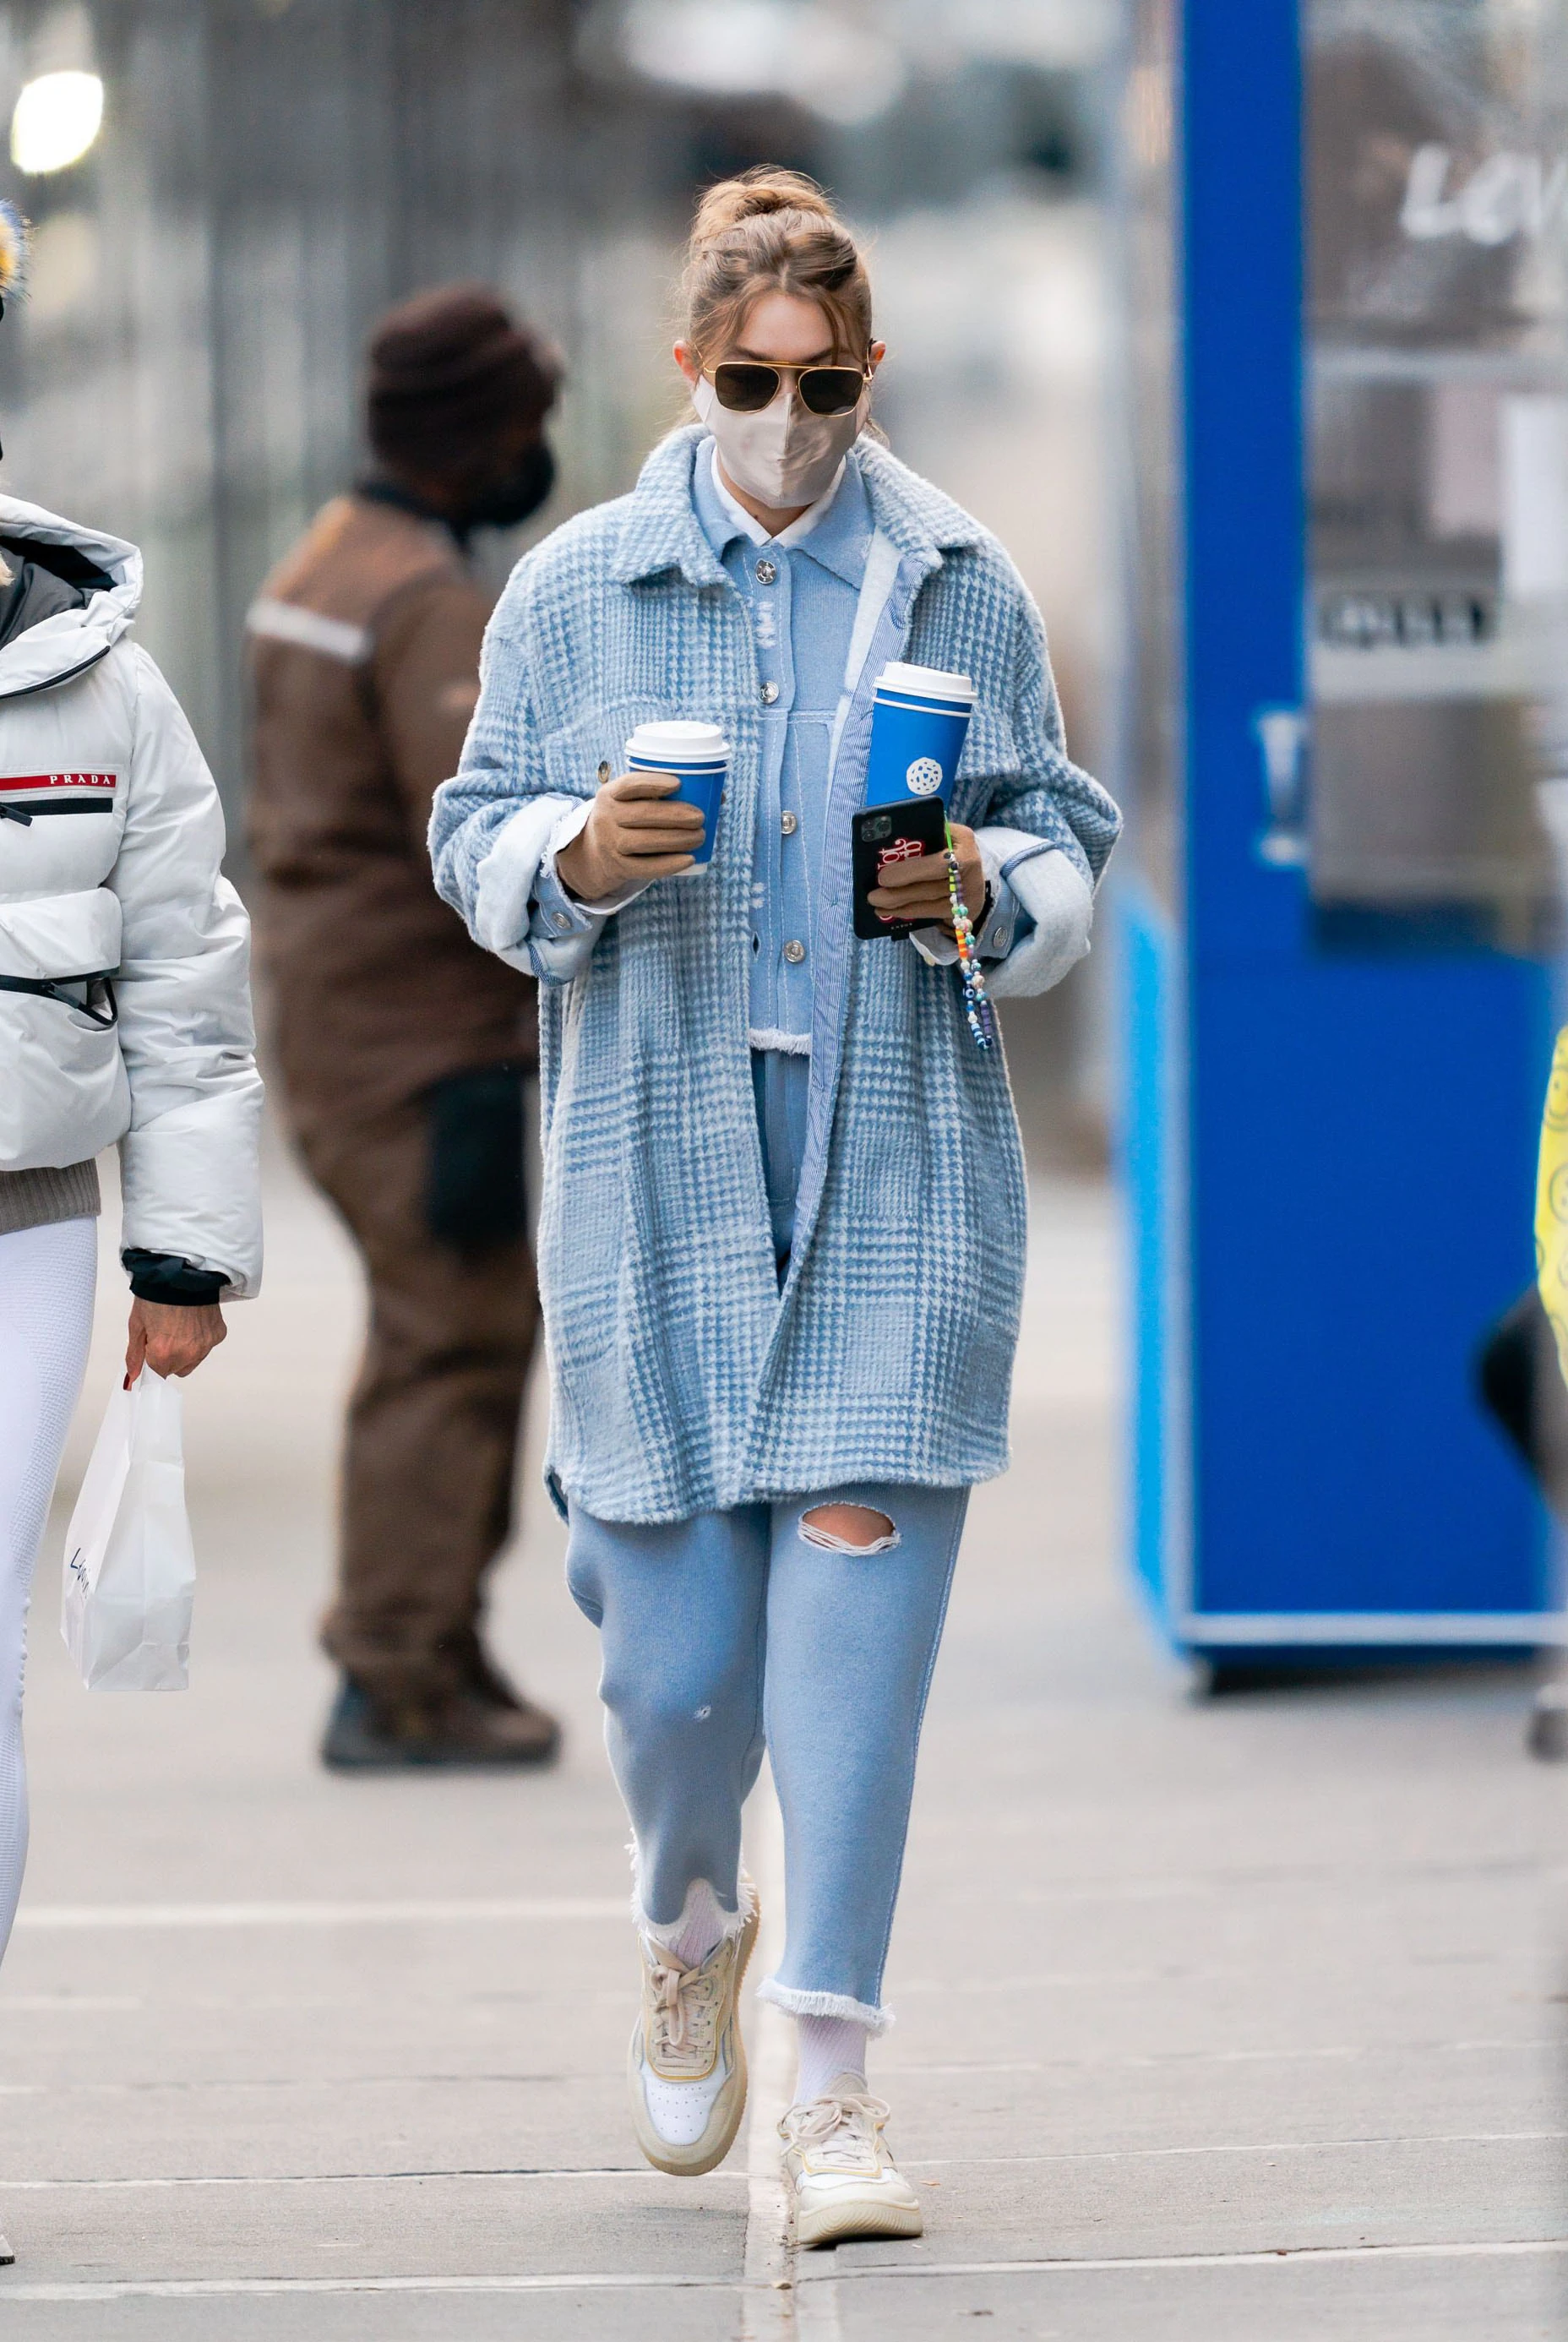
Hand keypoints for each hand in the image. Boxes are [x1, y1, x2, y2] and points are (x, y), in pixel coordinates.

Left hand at [125, 1300, 225, 1382]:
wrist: (181, 1271)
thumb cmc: (156, 1293)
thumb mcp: (137, 1324)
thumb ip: (135, 1355)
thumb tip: (133, 1376)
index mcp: (163, 1353)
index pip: (157, 1375)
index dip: (152, 1361)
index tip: (151, 1350)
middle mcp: (187, 1353)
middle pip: (176, 1370)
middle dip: (168, 1358)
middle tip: (164, 1334)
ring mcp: (206, 1345)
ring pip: (193, 1360)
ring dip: (185, 1350)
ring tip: (179, 1325)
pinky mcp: (218, 1334)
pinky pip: (206, 1346)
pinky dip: (200, 1338)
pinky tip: (193, 1320)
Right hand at [556, 771, 704, 901]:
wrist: (592, 854)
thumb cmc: (624, 820)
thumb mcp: (629, 802)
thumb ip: (661, 795)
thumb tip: (718, 796)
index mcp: (609, 794)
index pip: (630, 785)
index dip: (654, 782)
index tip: (678, 784)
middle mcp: (606, 817)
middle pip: (644, 814)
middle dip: (676, 815)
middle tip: (701, 818)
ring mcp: (610, 844)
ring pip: (647, 841)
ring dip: (678, 839)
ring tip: (700, 836)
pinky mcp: (618, 867)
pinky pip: (646, 867)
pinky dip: (669, 864)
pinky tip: (688, 859)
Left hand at [866, 820, 985, 933]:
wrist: (973, 870)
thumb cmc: (949, 847)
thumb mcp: (942, 833)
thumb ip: (923, 834)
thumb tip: (887, 841)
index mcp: (964, 841)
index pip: (937, 861)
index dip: (910, 872)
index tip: (884, 877)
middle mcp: (971, 866)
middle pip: (931, 885)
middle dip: (899, 891)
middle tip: (873, 896)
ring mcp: (969, 891)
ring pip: (929, 900)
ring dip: (899, 903)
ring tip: (875, 903)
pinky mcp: (963, 910)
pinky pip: (930, 912)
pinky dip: (908, 912)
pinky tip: (890, 911)